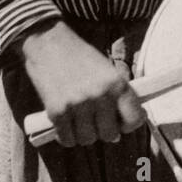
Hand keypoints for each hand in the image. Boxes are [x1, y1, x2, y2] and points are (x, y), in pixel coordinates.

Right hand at [18, 21, 145, 146]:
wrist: (48, 42)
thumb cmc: (80, 58)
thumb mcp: (107, 71)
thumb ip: (116, 96)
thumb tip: (120, 129)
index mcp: (118, 84)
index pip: (134, 119)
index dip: (128, 126)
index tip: (121, 124)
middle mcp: (100, 96)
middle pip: (109, 134)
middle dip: (104, 132)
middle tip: (96, 124)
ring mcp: (78, 104)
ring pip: (88, 139)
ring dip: (85, 135)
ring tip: (81, 124)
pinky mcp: (57, 111)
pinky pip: (66, 139)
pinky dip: (67, 137)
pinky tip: (66, 128)